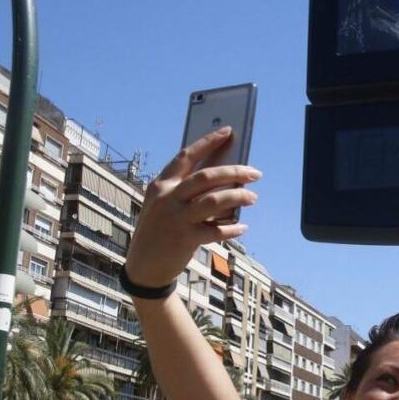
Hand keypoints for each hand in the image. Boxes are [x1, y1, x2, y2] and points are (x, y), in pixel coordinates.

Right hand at [125, 127, 260, 288]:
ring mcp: (176, 218)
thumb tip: (223, 178)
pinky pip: (217, 230)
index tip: (228, 132)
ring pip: (215, 200)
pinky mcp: (185, 238)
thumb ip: (186, 192)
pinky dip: (233, 228)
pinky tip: (242, 227)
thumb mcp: (164, 206)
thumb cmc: (159, 231)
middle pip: (206, 176)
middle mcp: (167, 198)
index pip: (187, 156)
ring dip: (239, 196)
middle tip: (255, 173)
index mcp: (161, 185)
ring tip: (252, 197)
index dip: (208, 142)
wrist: (143, 267)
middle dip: (235, 171)